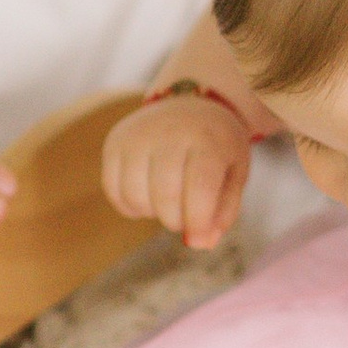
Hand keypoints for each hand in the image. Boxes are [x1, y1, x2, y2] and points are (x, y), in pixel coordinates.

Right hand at [102, 93, 252, 248]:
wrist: (190, 104)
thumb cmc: (216, 147)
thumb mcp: (234, 174)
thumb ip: (224, 211)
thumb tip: (199, 243)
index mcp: (207, 139)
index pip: (199, 190)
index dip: (198, 222)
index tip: (200, 236)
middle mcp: (170, 132)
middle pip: (165, 197)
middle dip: (176, 220)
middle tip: (185, 215)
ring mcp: (137, 135)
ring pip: (135, 197)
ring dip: (152, 212)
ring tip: (167, 200)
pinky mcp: (115, 142)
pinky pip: (113, 190)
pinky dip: (130, 205)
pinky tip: (147, 195)